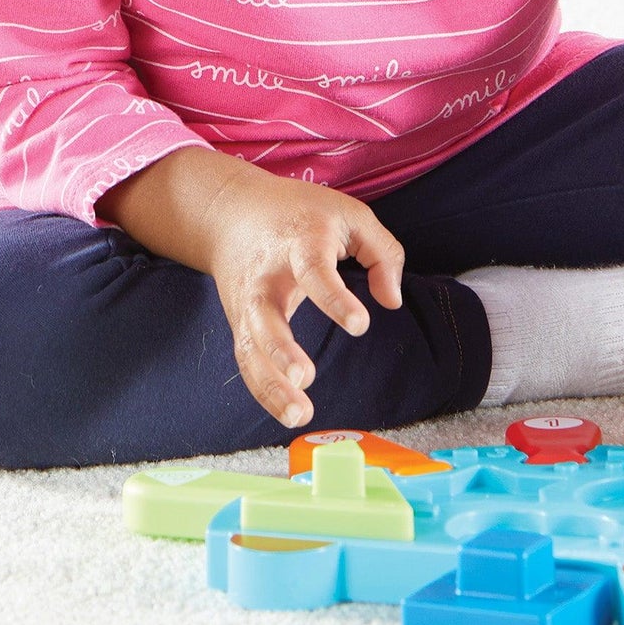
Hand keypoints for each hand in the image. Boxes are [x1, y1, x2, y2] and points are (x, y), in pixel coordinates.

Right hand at [203, 170, 404, 428]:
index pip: (313, 270)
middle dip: (280, 349)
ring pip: (250, 347)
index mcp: (299, 242)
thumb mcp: (350, 215)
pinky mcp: (240, 324)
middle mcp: (266, 275)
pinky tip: (289, 411)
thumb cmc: (302, 214)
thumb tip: (391, 301)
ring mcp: (248, 302)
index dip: (334, 298)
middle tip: (303, 376)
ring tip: (298, 413)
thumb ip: (382, 253)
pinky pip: (247, 361)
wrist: (232, 212)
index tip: (360, 325)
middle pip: (264, 314)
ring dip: (270, 384)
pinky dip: (263, 390)